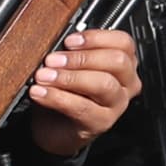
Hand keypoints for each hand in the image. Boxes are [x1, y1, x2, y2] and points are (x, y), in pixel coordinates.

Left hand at [20, 26, 142, 153]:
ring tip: (43, 77)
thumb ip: (70, 53)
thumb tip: (57, 45)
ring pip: (103, 84)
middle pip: (116, 61)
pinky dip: (57, 98)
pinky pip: (83, 107)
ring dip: (69, 78)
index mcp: (122, 62)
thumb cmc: (63, 92)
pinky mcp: (102, 122)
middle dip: (82, 58)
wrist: (54, 127)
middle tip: (52, 60)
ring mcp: (117, 104)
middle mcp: (125, 82)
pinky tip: (40, 93)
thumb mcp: (68, 66)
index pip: (123, 43)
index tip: (69, 41)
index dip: (96, 38)